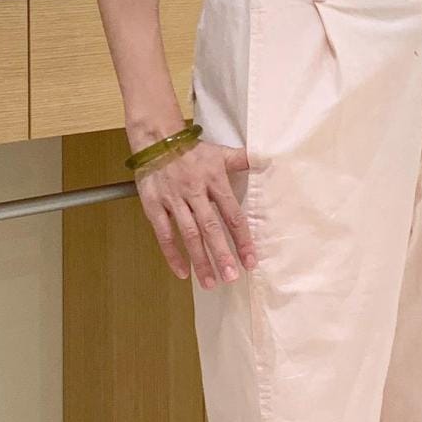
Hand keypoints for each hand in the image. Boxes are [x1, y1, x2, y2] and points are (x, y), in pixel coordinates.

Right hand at [132, 134, 255, 289]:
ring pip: (188, 234)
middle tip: (231, 277)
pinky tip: (182, 272)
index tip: (250, 260)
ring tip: (209, 282)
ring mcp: (174, 200)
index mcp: (214, 181)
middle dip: (221, 254)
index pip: (232, 214)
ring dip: (199, 260)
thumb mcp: (219, 152)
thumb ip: (242, 160)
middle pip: (210, 228)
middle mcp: (195, 192)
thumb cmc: (190, 149)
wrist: (155, 138)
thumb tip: (267, 158)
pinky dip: (172, 254)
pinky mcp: (154, 206)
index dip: (242, 239)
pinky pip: (164, 233)